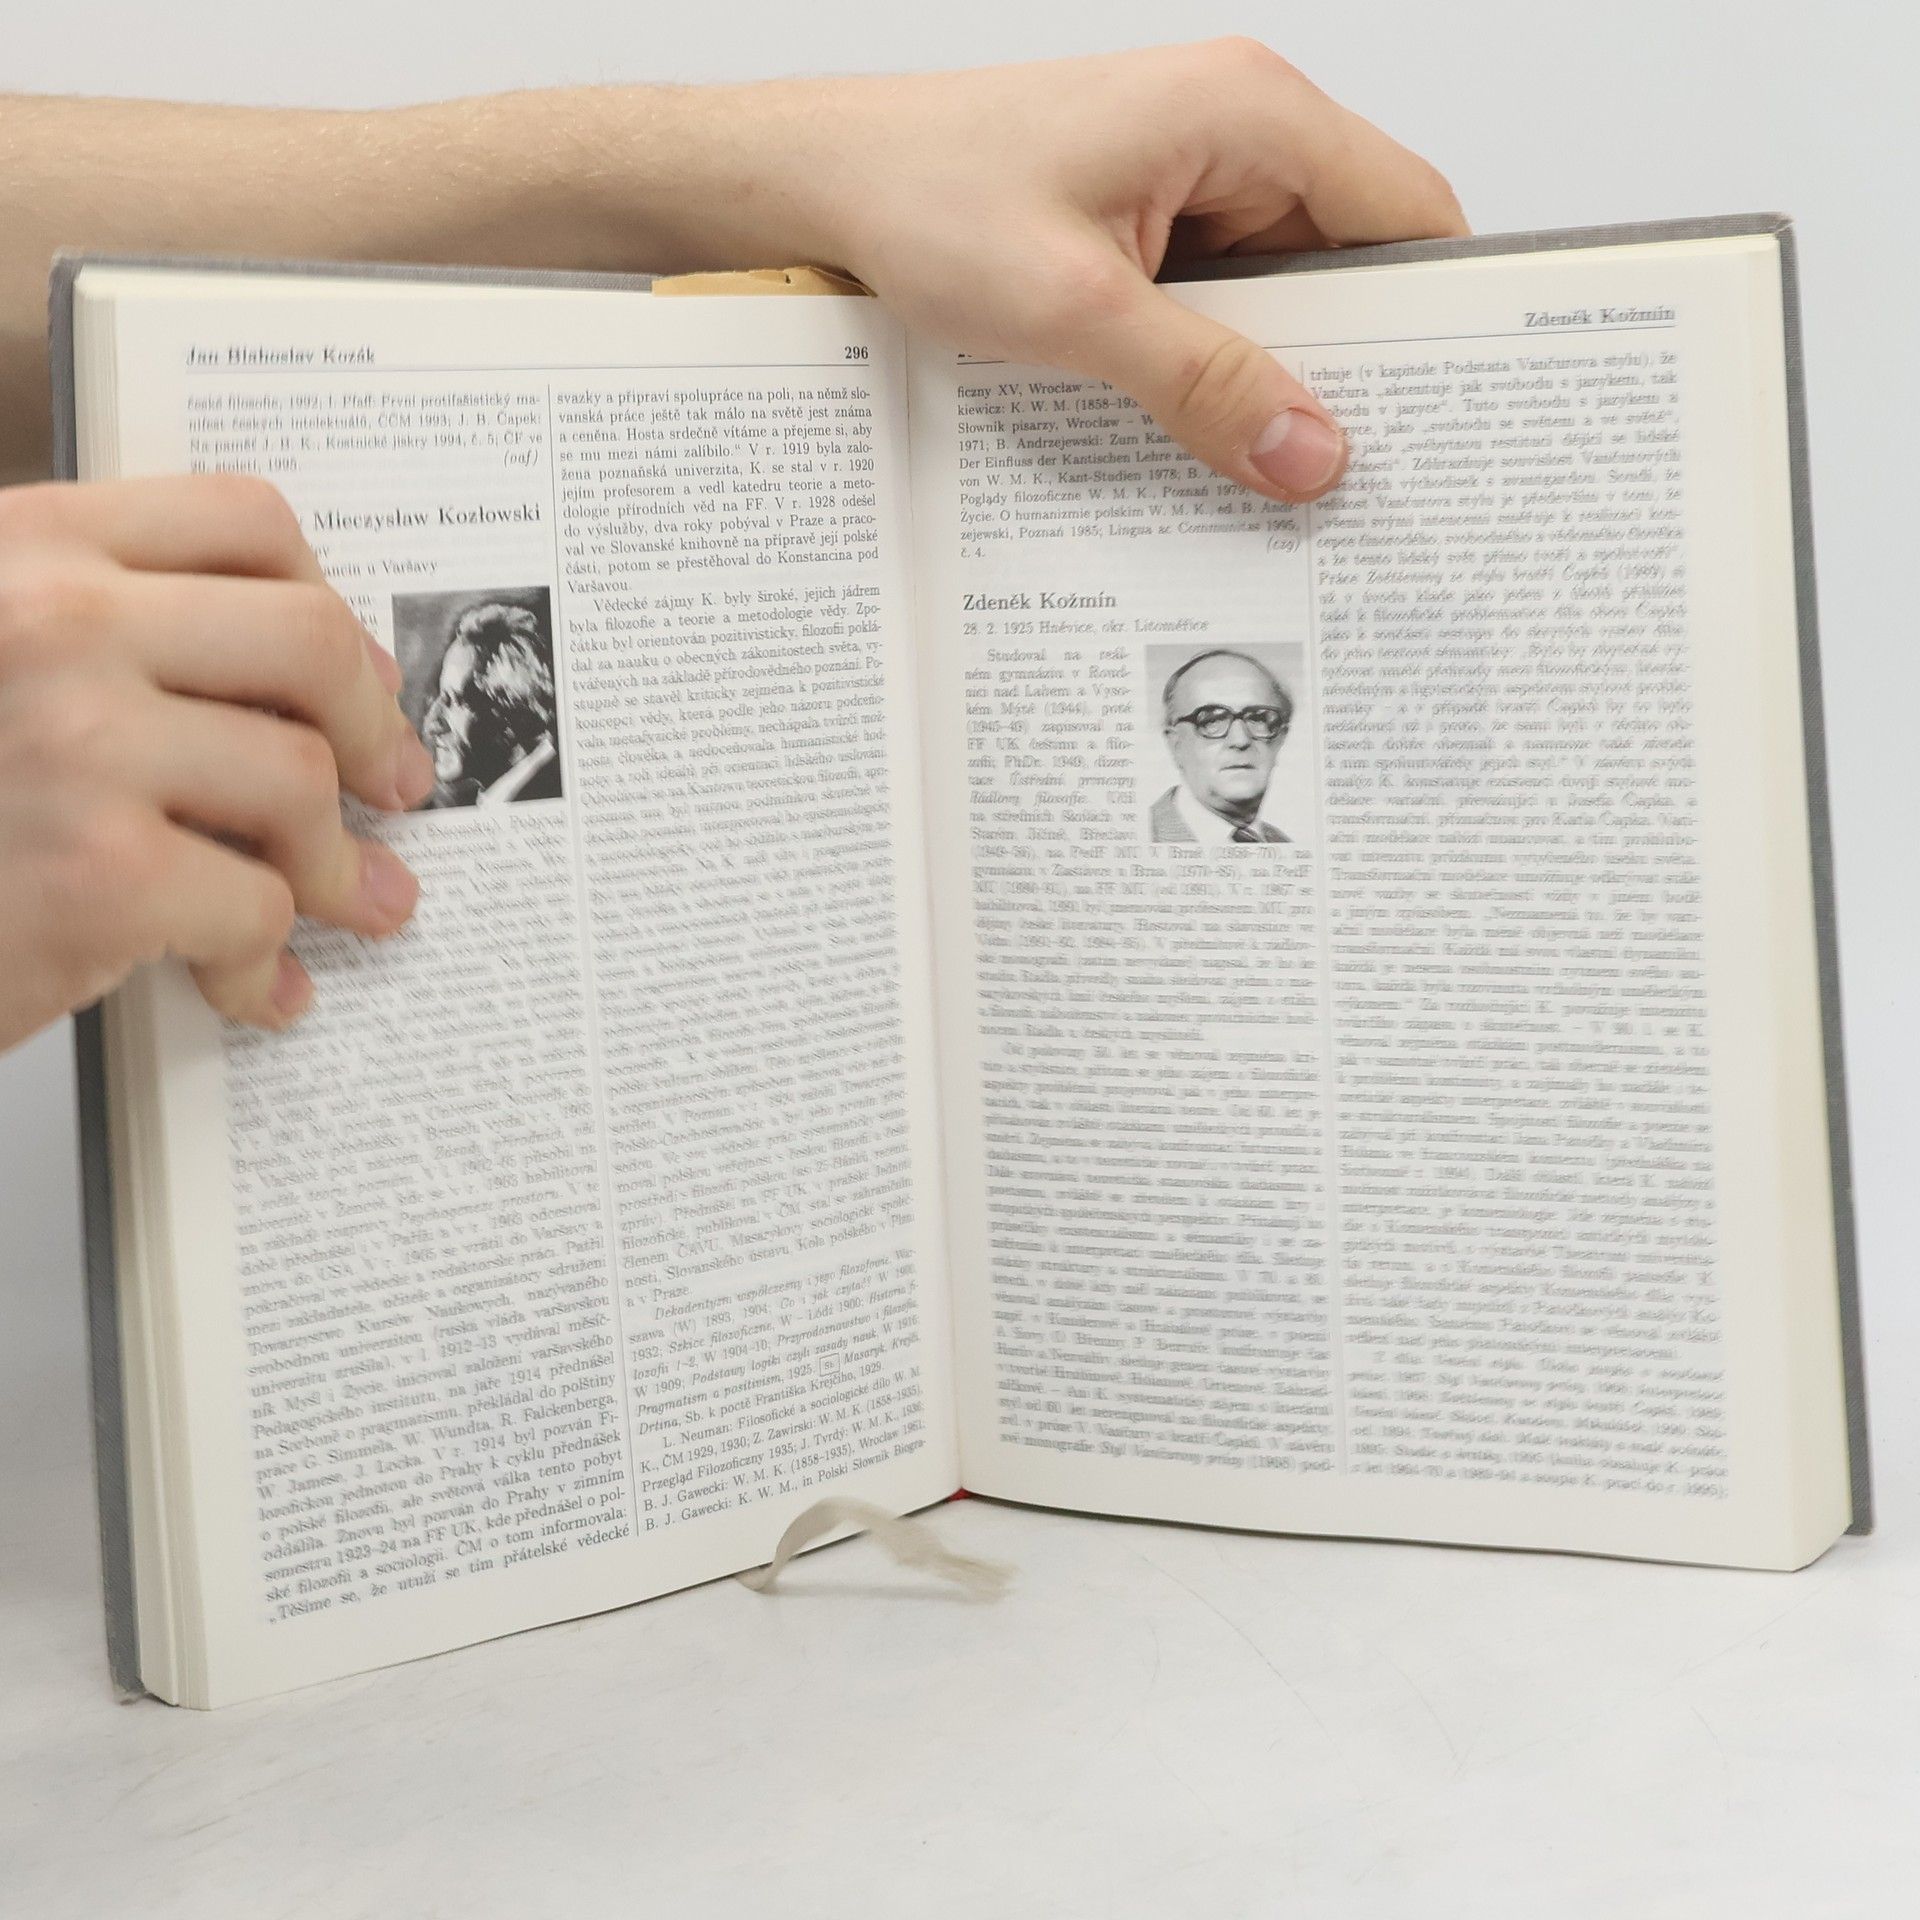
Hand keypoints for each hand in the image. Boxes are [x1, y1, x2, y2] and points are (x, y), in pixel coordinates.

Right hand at [0, 475, 434, 1049]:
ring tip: (363, 905)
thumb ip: (98, 640)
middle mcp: (51, 620)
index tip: (353, 671)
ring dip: (342, 867)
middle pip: (309, 641)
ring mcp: (75, 743)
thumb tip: (300, 676)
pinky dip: (264, 964)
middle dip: (374, 727)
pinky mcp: (97, 875)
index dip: (325, 600)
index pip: (240, 520)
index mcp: (21, 547)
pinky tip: (256, 990)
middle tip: (397, 786)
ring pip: (299, 783)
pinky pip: (255, 907)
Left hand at [779, 40, 1466, 499]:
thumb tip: (1309, 452)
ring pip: (1290, 287)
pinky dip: (1225, 360)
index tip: (1443, 411)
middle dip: (1355, 359)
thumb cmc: (927, 199)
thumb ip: (1202, 385)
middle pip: (1355, 256)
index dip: (1437, 314)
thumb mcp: (1076, 310)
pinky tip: (1206, 424)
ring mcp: (1195, 174)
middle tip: (1352, 466)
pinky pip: (1227, 296)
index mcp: (1247, 112)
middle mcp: (1236, 129)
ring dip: (1278, 369)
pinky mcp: (1155, 216)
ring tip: (1272, 459)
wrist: (829, 184)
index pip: (1408, 211)